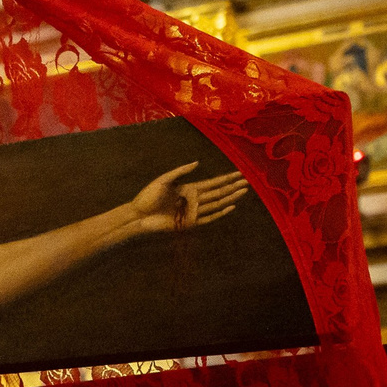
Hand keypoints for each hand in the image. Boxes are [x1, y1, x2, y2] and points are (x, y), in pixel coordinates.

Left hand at [126, 164, 249, 232]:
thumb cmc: (148, 196)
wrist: (138, 215)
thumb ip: (181, 171)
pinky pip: (208, 217)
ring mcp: (192, 212)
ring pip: (216, 203)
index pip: (212, 182)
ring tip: (243, 191)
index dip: (226, 178)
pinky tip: (230, 207)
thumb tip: (198, 163)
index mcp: (189, 188)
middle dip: (232, 186)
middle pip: (218, 192)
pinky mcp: (189, 223)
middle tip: (248, 181)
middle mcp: (193, 200)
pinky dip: (220, 213)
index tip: (239, 173)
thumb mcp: (164, 179)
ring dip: (230, 197)